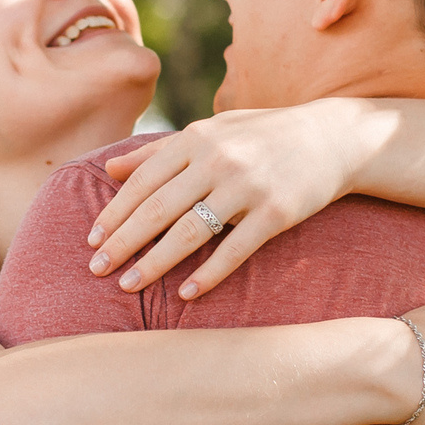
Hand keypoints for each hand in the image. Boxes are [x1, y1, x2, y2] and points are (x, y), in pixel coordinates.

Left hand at [84, 98, 384, 299]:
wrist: (333, 137)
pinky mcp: (277, 212)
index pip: (143, 180)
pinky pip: (235, 249)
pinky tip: (186, 293)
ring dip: (154, 263)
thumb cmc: (263, 136)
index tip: (90, 240)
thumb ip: (160, 150)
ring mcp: (248, 186)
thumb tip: (110, 168)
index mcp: (197, 138)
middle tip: (95, 270)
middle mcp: (218, 159)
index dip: (114, 212)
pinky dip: (208, 273)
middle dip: (122, 241)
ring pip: (189, 231)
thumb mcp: (212, 131)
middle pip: (158, 207)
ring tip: (127, 286)